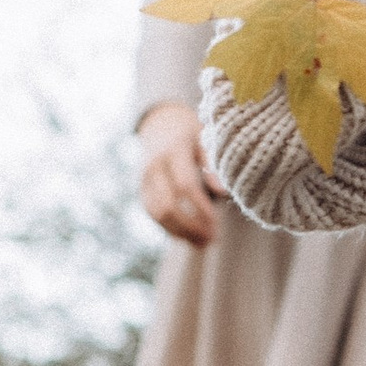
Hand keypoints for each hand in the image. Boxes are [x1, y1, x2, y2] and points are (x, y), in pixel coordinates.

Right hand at [137, 100, 224, 245]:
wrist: (162, 123)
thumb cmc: (193, 132)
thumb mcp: (206, 139)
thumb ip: (214, 164)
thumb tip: (224, 193)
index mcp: (174, 151)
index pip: (185, 185)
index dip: (200, 207)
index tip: (217, 222)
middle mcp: (154, 166)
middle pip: (168, 205)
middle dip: (190, 226)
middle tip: (213, 238)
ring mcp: (144, 179)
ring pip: (157, 214)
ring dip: (180, 232)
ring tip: (204, 243)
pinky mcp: (141, 189)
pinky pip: (153, 214)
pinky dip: (170, 229)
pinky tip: (189, 237)